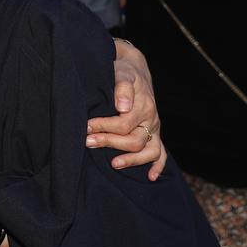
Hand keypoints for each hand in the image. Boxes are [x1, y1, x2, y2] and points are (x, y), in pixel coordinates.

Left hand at [87, 39, 166, 179]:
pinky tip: (150, 177)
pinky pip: (161, 153)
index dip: (104, 127)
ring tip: (113, 164)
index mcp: (144, 106)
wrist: (134, 69)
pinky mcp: (154, 134)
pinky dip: (158, 166)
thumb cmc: (124, 71)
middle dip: (110, 142)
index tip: (85, 127)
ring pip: (150, 151)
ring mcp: (154, 128)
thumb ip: (122, 87)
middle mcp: (151, 119)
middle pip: (134, 140)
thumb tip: (123, 106)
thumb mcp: (122, 72)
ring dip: (132, 160)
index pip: (124, 124)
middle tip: (88, 142)